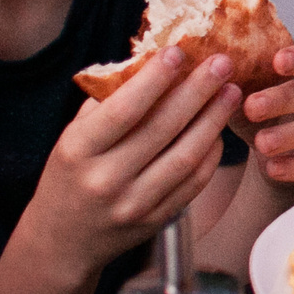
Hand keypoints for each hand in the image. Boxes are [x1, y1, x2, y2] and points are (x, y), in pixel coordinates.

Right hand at [30, 48, 239, 277]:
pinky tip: (220, 130)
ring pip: (184, 157)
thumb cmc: (70, 176)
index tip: (179, 51)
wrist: (62, 242)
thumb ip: (108, 102)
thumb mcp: (74, 137)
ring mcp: (132, 204)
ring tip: (231, 92)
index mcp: (78, 151)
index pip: (123, 110)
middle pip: (161, 130)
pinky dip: (211, 154)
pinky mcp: (154, 221)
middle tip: (223, 63)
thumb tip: (151, 61)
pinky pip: (192, 184)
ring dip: (213, 121)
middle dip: (197, 92)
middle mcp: (105, 179)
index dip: (154, 80)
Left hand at [231, 41, 293, 185]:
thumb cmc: (255, 111)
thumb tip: (202, 63)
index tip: (276, 61)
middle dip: (284, 99)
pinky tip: (273, 168)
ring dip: (292, 134)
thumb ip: (230, 79)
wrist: (270, 152)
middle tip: (252, 107)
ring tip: (262, 143)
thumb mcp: (241, 93)